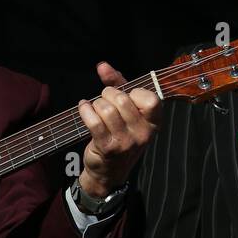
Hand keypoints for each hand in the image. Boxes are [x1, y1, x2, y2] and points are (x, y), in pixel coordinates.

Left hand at [76, 61, 161, 196]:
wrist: (108, 171)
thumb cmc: (119, 135)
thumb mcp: (125, 110)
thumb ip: (117, 84)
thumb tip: (102, 66)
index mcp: (153, 123)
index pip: (151, 99)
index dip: (134, 93)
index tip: (126, 97)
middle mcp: (143, 133)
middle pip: (123, 100)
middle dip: (108, 95)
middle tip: (104, 101)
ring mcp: (126, 142)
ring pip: (107, 109)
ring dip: (96, 104)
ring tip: (95, 108)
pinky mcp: (108, 147)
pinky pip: (94, 121)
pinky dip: (85, 110)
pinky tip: (84, 108)